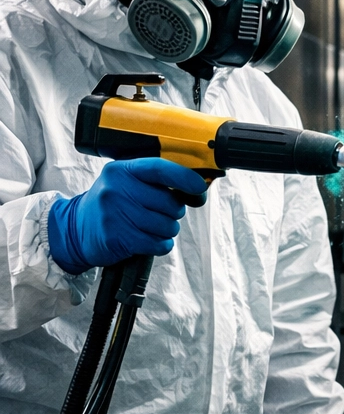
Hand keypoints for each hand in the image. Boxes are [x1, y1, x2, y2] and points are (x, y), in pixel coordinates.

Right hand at [48, 158, 207, 274]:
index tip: (199, 187)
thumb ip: (156, 182)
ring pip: (168, 226)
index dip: (185, 178)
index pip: (161, 169)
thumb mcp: (126, 183)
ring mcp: (115, 214)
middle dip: (173, 212)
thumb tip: (197, 188)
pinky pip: (158, 243)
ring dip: (166, 230)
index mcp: (122, 170)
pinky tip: (147, 240)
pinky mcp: (117, 238)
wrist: (75, 229)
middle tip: (160, 213)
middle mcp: (117, 189)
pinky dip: (160, 245)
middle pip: (171, 203)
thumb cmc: (111, 204)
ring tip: (150, 227)